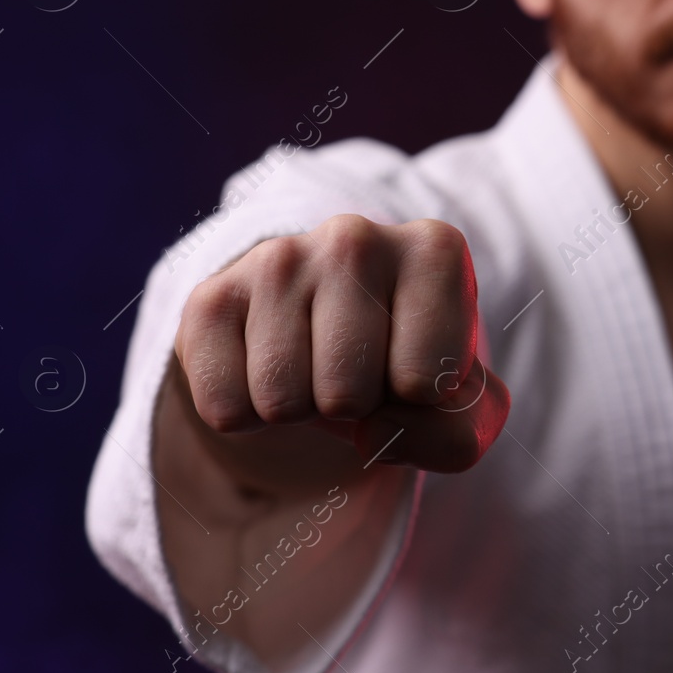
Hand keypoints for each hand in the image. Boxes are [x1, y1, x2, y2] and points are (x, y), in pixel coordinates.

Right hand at [172, 214, 509, 472]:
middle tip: (357, 368)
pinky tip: (266, 366)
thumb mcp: (460, 406)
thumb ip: (457, 435)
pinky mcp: (212, 294)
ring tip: (315, 364)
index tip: (412, 362)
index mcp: (434, 251)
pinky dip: (246, 415)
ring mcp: (278, 258)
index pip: (427, 381)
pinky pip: (224, 407)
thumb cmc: (407, 362)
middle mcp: (355, 237)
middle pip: (348, 392)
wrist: (326, 335)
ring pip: (282, 401)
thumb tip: (371, 433)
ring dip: (301, 409)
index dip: (420, 399)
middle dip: (355, 406)